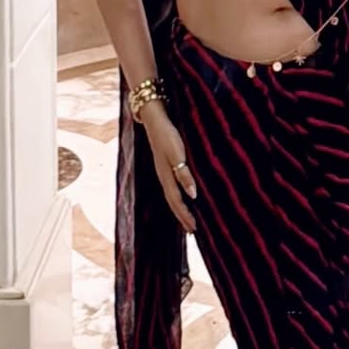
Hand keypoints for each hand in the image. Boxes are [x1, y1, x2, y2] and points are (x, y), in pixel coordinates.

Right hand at [141, 103, 196, 232]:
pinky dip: (179, 196)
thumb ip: (184, 173)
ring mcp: (163, 170)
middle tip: (192, 231)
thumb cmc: (167, 134)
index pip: (177, 202)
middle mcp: (163, 176)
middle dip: (182, 217)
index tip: (194, 229)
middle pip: (173, 202)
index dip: (185, 216)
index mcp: (166, 176)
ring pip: (172, 195)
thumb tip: (193, 194)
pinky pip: (173, 186)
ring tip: (188, 220)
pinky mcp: (165, 163)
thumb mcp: (177, 153)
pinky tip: (185, 196)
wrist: (154, 117)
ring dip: (180, 209)